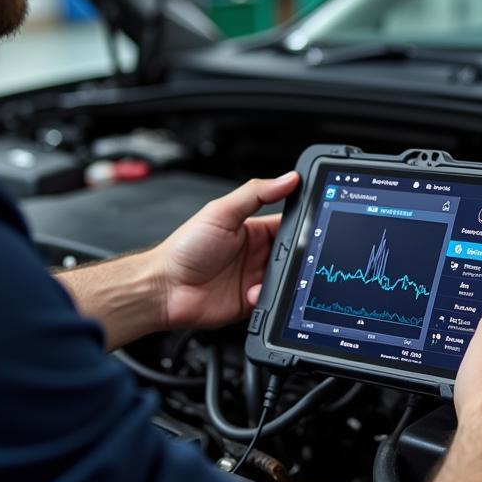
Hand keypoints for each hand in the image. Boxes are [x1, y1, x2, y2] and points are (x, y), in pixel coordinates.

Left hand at [153, 172, 299, 330]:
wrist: (164, 288)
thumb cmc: (185, 248)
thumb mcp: (221, 212)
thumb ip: (256, 193)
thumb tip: (288, 179)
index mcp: (253, 229)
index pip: (288, 222)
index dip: (304, 223)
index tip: (316, 224)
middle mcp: (256, 254)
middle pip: (292, 253)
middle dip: (298, 256)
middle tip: (295, 257)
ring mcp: (254, 279)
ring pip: (286, 280)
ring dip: (284, 280)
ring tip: (270, 276)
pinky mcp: (251, 302)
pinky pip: (272, 302)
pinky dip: (268, 298)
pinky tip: (252, 292)